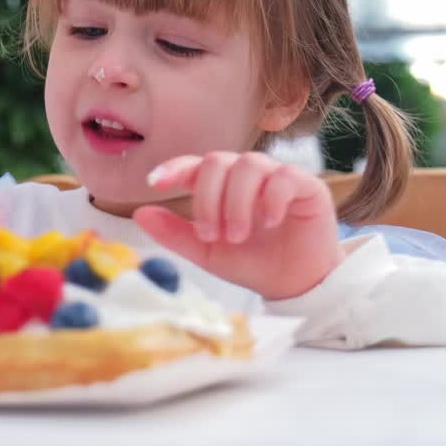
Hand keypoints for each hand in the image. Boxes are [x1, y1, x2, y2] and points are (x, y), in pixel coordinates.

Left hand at [133, 152, 344, 299]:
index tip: (154, 183)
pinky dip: (272, 198)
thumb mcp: (207, 253)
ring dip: (237, 201)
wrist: (295, 284)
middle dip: (209, 199)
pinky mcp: (306, 185)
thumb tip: (139, 213)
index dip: (174, 168)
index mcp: (221, 186)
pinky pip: (284, 176)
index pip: (196, 165)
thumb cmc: (252, 262)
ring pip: (249, 164)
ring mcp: (277, 176)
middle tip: (213, 235)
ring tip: (238, 235)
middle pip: (218, 161)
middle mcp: (247, 175)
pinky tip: (270, 221)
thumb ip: (175, 234)